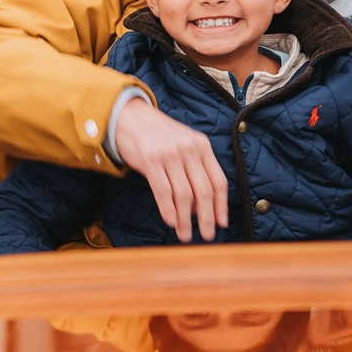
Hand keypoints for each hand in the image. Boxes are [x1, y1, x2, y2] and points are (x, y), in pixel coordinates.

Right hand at [111, 94, 227, 242]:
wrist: (130, 116)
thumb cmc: (159, 136)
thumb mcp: (184, 144)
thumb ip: (195, 169)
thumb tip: (201, 207)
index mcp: (202, 146)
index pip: (218, 181)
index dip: (221, 205)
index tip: (222, 223)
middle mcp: (189, 149)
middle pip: (204, 191)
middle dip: (207, 218)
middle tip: (206, 236)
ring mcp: (170, 154)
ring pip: (184, 195)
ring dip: (186, 220)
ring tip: (185, 235)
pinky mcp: (150, 160)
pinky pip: (163, 190)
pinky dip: (168, 210)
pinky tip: (171, 222)